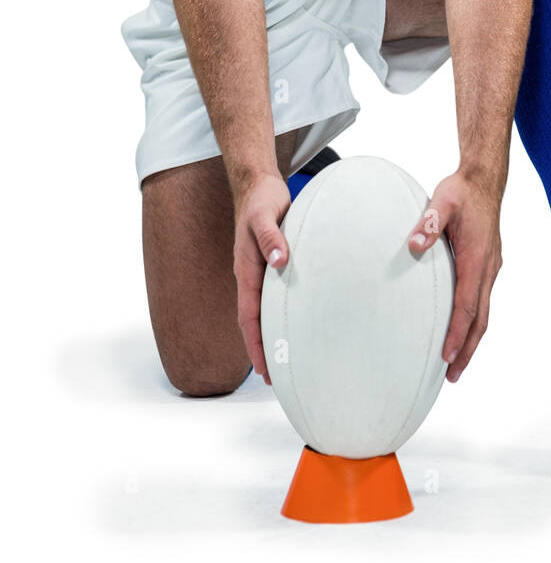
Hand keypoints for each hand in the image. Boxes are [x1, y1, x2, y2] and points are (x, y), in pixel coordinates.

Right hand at [233, 173, 291, 383]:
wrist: (259, 185)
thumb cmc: (263, 201)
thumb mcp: (266, 217)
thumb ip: (272, 238)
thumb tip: (279, 261)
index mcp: (247, 271)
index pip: (249, 317)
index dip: (256, 344)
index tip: (264, 369)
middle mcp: (251, 276)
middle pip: (253, 322)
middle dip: (262, 350)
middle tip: (277, 377)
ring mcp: (260, 272)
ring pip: (262, 311)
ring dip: (269, 335)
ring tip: (284, 359)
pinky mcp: (270, 265)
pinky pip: (272, 297)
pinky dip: (278, 315)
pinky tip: (291, 322)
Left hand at [407, 170, 502, 381]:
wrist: (484, 180)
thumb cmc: (462, 191)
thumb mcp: (443, 200)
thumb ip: (428, 221)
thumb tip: (415, 244)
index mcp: (478, 259)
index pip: (468, 305)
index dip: (458, 333)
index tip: (447, 355)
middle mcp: (488, 268)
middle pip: (481, 319)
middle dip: (468, 349)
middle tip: (452, 376)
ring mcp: (490, 268)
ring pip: (484, 312)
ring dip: (471, 339)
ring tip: (456, 362)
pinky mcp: (487, 265)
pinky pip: (482, 300)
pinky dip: (473, 321)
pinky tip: (461, 327)